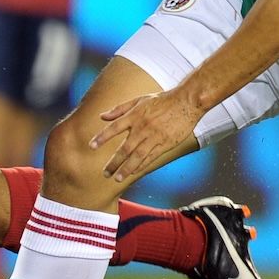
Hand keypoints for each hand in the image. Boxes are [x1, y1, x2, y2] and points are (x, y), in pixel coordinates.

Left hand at [88, 87, 202, 182]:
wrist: (186, 103)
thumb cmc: (162, 100)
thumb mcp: (139, 100)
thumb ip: (119, 109)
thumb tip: (102, 116)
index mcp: (135, 115)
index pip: (114, 128)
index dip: (102, 137)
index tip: (92, 146)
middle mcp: (142, 128)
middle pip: (124, 148)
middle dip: (114, 162)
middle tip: (105, 173)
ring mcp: (154, 137)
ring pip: (137, 157)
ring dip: (126, 169)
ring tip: (117, 178)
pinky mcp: (165, 144)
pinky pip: (150, 158)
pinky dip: (141, 166)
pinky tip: (134, 172)